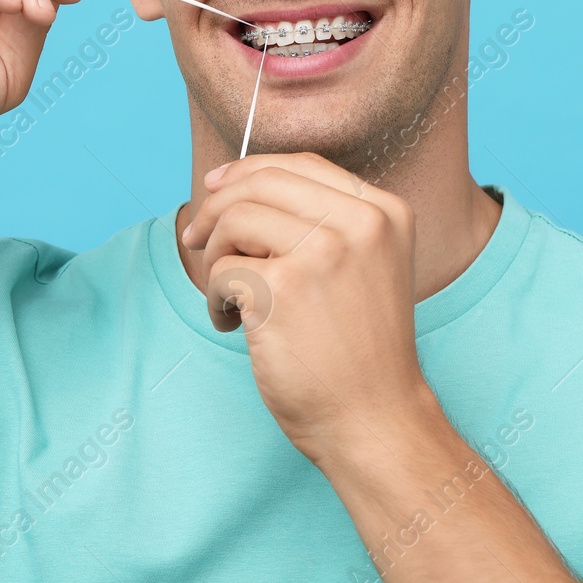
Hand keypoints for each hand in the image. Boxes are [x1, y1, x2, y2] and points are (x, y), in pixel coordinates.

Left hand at [180, 153, 427, 465]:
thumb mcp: (367, 266)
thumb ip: (325, 221)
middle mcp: (362, 222)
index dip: (248, 171)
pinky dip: (216, 301)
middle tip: (196, 240)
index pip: (303, 164)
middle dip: (216, 207)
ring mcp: (324, 252)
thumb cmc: (361, 350)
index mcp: (386, 211)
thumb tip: (232, 182)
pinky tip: (237, 328)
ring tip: (231, 300)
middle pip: (262, 182)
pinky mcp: (284, 288)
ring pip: (235, 220)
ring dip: (215, 260)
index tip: (214, 188)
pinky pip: (222, 272)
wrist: (375, 418)